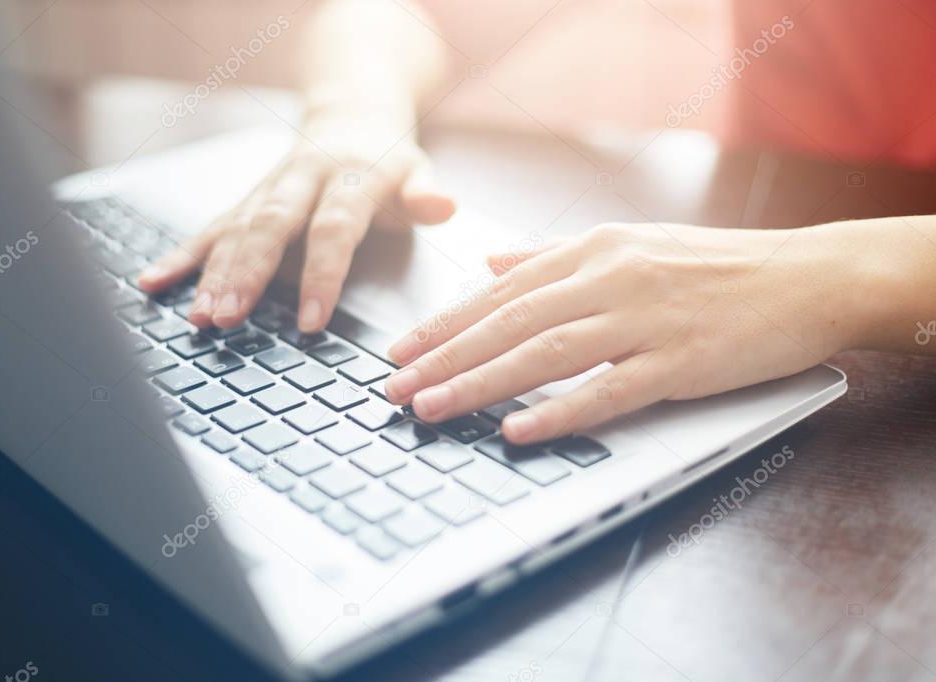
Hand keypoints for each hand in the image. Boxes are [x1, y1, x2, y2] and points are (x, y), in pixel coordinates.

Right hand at [137, 115, 455, 330]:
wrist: (352, 115)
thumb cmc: (388, 159)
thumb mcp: (416, 170)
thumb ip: (424, 194)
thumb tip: (442, 205)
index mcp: (348, 177)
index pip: (333, 228)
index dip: (322, 273)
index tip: (311, 321)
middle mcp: (301, 179)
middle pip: (269, 226)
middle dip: (247, 273)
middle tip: (228, 316)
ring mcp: (269, 188)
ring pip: (235, 229)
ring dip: (212, 273)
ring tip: (198, 316)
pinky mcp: (246, 198)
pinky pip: (210, 226)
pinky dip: (181, 256)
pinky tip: (154, 281)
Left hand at [384, 222, 859, 443]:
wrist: (807, 278)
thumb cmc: (716, 266)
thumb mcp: (631, 243)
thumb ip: (555, 256)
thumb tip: (492, 262)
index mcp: (594, 250)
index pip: (500, 292)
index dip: (444, 324)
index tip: (401, 351)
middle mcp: (610, 279)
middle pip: (509, 322)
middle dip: (443, 358)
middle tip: (393, 389)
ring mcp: (645, 320)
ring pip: (544, 353)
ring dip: (480, 383)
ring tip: (431, 409)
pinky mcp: (680, 362)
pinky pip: (609, 390)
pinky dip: (560, 411)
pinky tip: (518, 430)